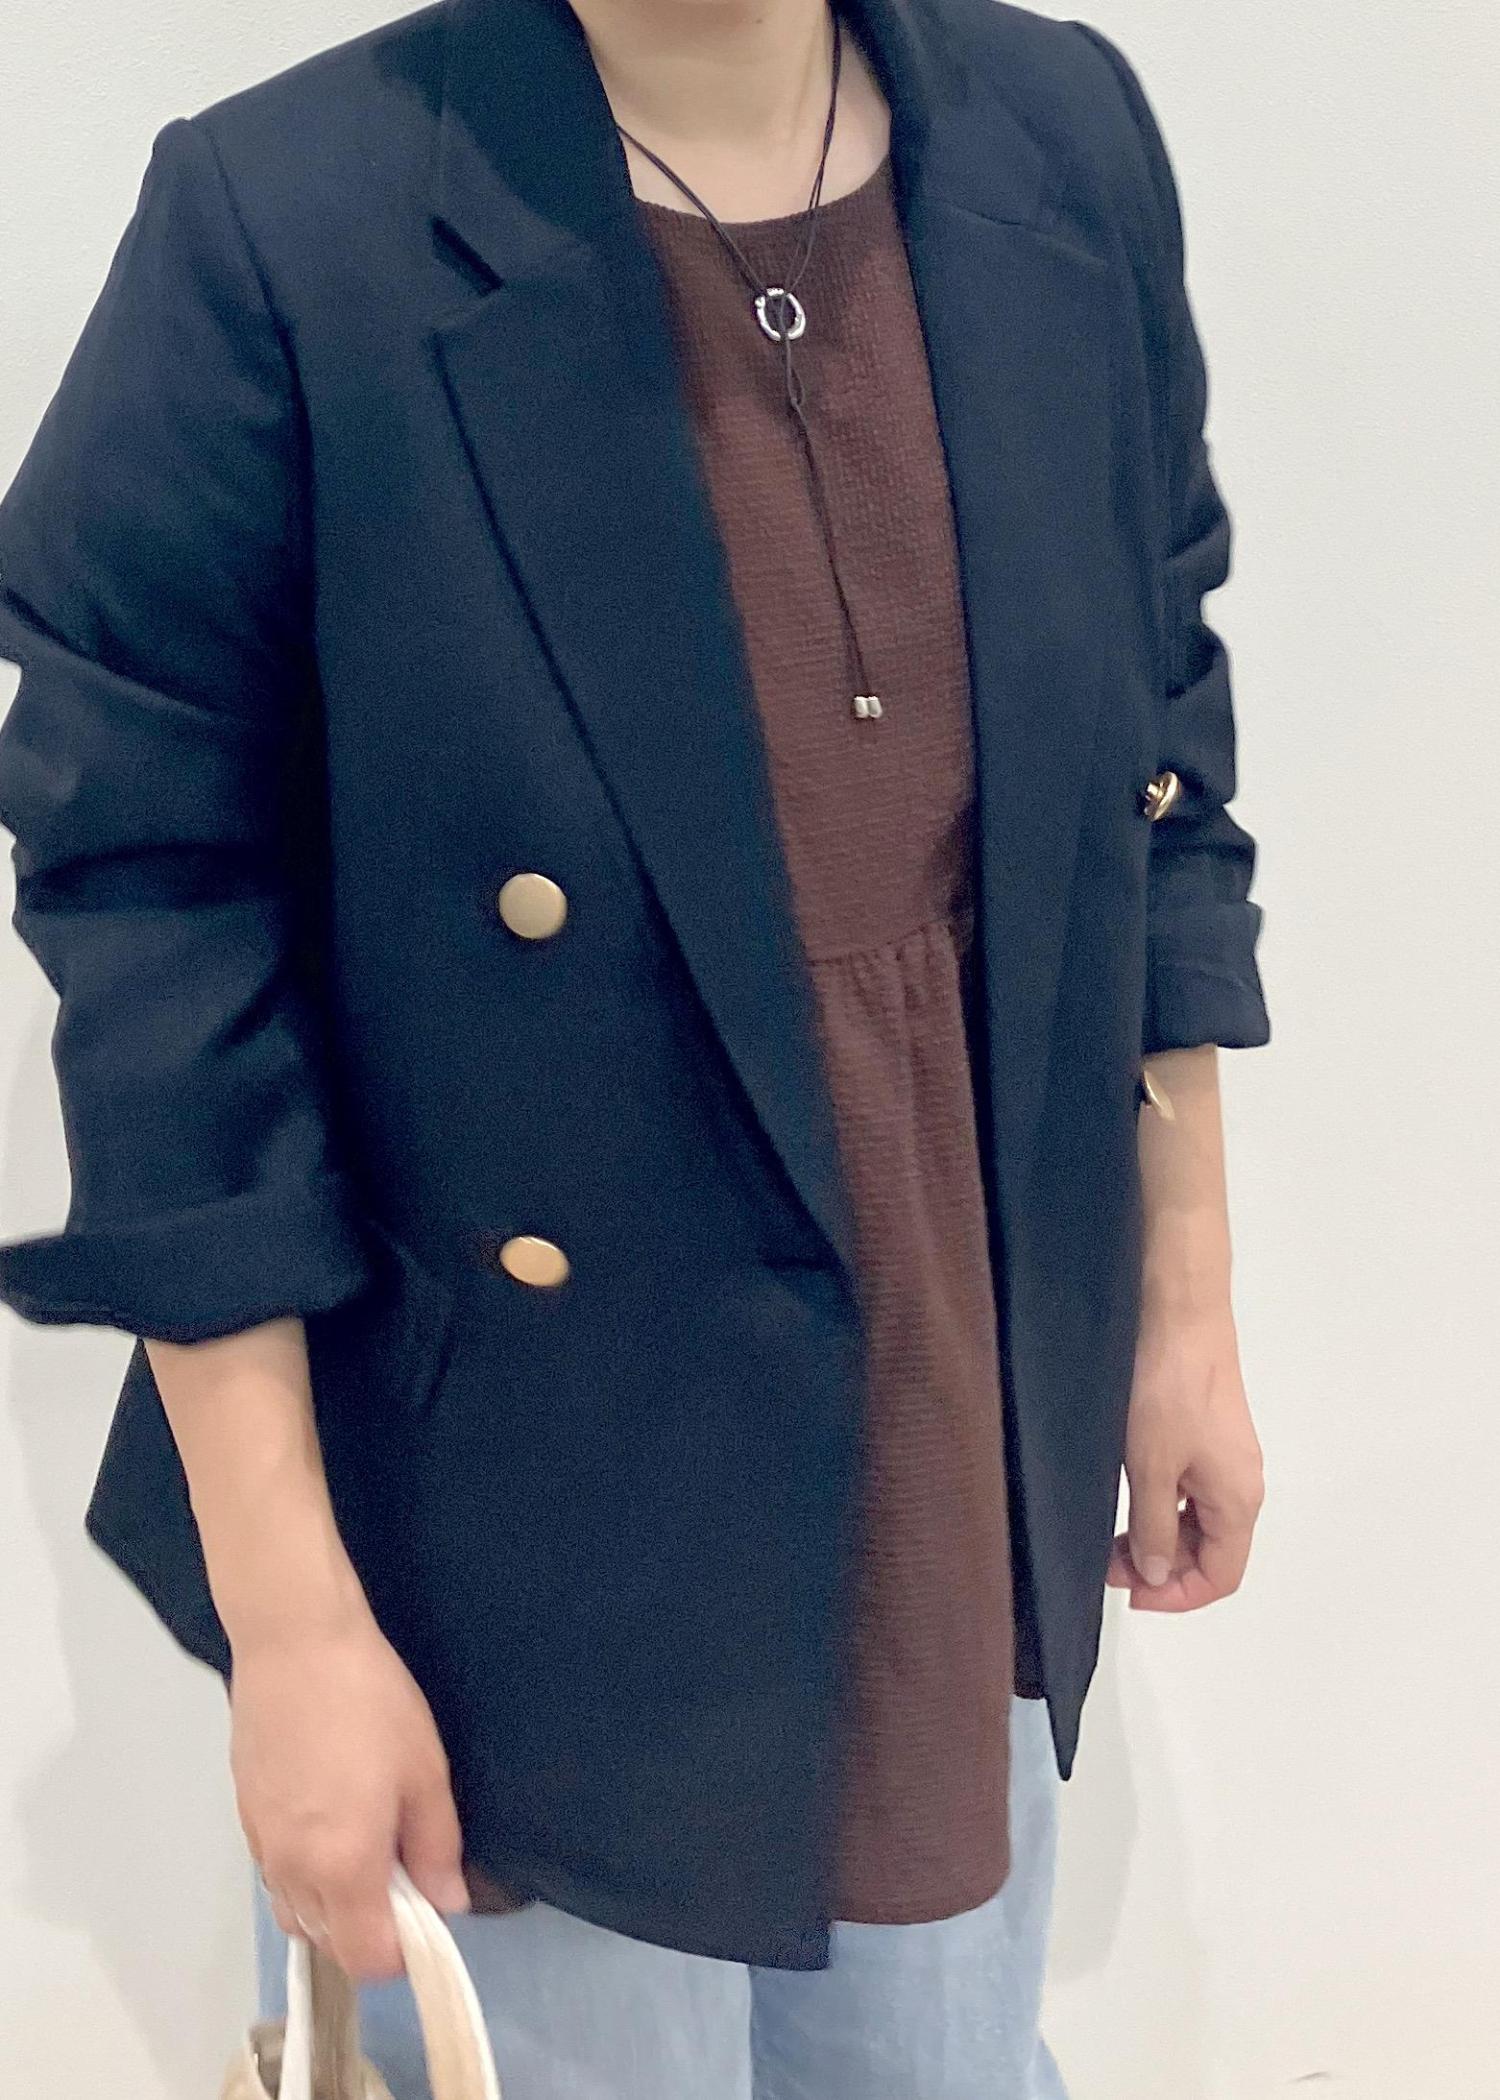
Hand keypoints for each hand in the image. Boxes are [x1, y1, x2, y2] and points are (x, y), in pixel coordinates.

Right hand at [230, 1611, 469, 1980]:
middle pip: (326, 1942)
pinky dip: (304, 1874)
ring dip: (332, 1906)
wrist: (295, 1645)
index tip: (424, 1914)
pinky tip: (329, 1820)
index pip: (365, 1958)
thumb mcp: (425, 1772)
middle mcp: (293, 1871)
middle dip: (367, 1929)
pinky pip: (276, 1875)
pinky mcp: (244, 1818)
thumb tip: (447, 1902)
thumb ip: (436, 1848)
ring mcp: (261, 1847)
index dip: (401, 1953)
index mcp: (343, 1866)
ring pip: (295, 1913)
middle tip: (402, 1874)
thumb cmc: (371, 1701)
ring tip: (364, 1846)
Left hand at [1107, 1298, 1264, 1611]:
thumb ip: (1155, 1527)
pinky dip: (1161, 1503)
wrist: (1179, 1311)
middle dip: (1163, 1567)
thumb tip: (1158, 1575)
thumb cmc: (1168, 1387)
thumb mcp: (1151, 1466)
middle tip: (1107, 1562)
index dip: (1177, 1597)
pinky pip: (1190, 1488)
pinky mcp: (1207, 1431)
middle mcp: (1241, 1482)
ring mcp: (1226, 1455)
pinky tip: (1126, 1494)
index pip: (1221, 1576)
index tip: (1128, 1592)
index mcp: (1239, 1499)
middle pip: (1211, 1550)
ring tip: (1110, 1535)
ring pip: (1198, 1519)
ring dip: (1159, 1535)